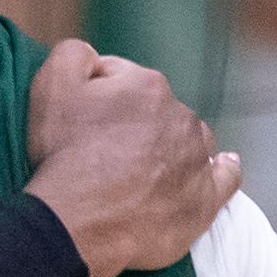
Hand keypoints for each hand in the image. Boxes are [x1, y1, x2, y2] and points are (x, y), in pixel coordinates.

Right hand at [20, 37, 238, 276]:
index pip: (125, 80)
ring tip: (145, 169)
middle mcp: (181, 117)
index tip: (83, 122)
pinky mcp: (204, 199)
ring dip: (173, 148)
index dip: (99, 98)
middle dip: (137, 124)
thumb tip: (94, 58)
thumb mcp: (51, 86)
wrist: (76, 222)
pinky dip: (220, 171)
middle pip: (159, 111)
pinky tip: (219, 168)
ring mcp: (197, 160)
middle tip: (104, 152)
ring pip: (190, 142)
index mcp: (149, 86)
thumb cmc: (64, 157)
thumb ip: (74, 54)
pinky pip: (224, 178)